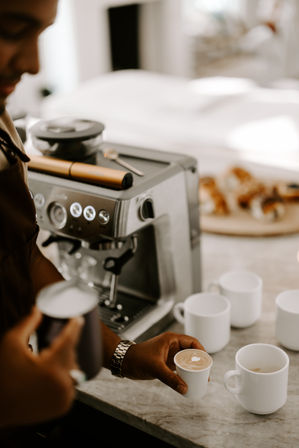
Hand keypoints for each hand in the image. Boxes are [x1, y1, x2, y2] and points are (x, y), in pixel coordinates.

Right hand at [0, 306, 83, 427]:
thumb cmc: (3, 377)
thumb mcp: (11, 344)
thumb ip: (27, 324)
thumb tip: (38, 310)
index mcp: (52, 367)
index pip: (70, 339)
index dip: (74, 326)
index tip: (78, 318)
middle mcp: (62, 384)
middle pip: (72, 354)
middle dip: (64, 346)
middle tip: (50, 345)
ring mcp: (64, 397)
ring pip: (73, 369)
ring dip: (65, 361)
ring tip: (46, 360)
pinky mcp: (64, 405)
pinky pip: (71, 384)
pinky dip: (64, 376)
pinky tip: (50, 373)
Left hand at [121, 331, 204, 394]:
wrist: (125, 362)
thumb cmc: (137, 358)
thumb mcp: (155, 368)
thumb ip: (170, 378)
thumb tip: (184, 388)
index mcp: (171, 339)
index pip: (192, 342)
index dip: (201, 351)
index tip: (206, 361)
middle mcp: (172, 345)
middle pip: (191, 351)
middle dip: (199, 362)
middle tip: (206, 373)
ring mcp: (169, 354)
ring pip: (186, 359)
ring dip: (193, 368)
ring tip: (201, 378)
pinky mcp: (166, 362)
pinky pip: (180, 366)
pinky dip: (186, 372)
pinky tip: (190, 380)